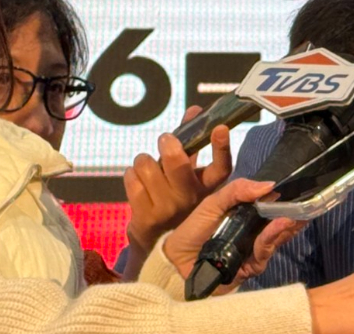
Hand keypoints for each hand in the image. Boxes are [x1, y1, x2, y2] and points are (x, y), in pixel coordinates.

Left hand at [124, 105, 232, 254]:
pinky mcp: (144, 217)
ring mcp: (167, 210)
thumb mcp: (189, 174)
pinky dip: (131, 175)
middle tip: (166, 139)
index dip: (222, 147)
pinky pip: (131, 178)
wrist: (155, 244)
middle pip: (177, 162)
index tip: (219, 127)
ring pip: (146, 165)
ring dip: (144, 161)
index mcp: (207, 189)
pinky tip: (138, 183)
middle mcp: (191, 201)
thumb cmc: (175, 198)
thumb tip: (195, 109)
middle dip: (168, 143)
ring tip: (148, 169)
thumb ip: (192, 143)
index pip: (222, 168)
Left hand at [162, 178, 304, 292]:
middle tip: (303, 207)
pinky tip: (275, 229)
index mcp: (247, 217)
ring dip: (283, 228)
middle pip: (279, 225)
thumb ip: (238, 190)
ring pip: (275, 240)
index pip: (272, 209)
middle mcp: (254, 234)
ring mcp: (253, 251)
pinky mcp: (250, 268)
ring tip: (289, 217)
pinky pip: (264, 254)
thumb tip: (269, 185)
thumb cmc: (194, 228)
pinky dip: (271, 241)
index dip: (285, 202)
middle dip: (292, 216)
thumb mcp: (214, 203)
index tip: (298, 193)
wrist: (175, 258)